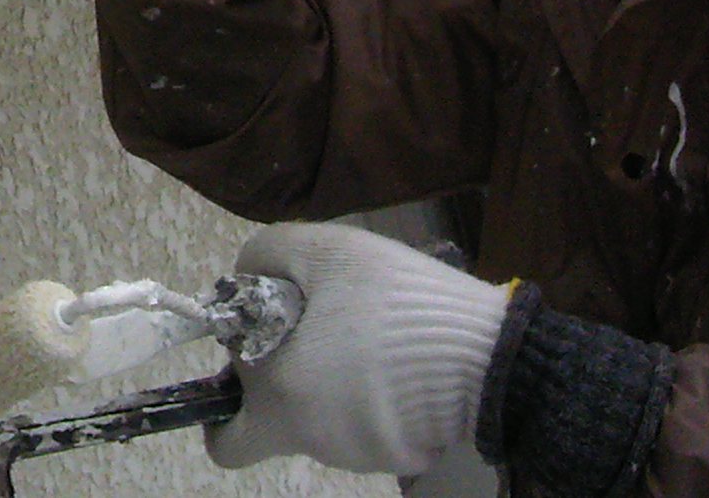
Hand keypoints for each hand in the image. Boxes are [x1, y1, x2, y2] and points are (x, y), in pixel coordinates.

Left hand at [206, 224, 512, 477]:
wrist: (484, 353)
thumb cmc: (395, 299)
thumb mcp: (325, 250)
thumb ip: (266, 257)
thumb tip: (244, 279)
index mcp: (276, 401)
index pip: (225, 431)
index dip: (235, 385)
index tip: (259, 348)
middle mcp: (308, 440)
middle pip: (274, 424)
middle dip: (282, 382)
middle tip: (311, 337)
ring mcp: (354, 454)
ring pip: (320, 423)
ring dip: (329, 384)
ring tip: (366, 338)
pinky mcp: (395, 457)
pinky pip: (367, 428)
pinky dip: (371, 400)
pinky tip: (395, 363)